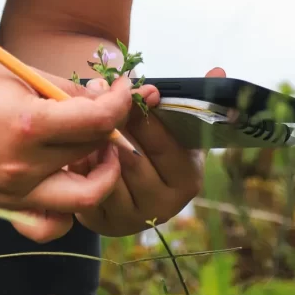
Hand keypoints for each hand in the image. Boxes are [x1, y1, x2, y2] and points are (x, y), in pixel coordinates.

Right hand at [0, 61, 132, 240]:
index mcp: (29, 124)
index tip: (125, 89)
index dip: (121, 102)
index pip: (98, 120)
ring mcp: (13, 192)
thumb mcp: (20, 73)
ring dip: (99, 171)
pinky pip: (51, 223)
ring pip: (83, 195)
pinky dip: (68, 209)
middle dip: (112, 128)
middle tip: (109, 111)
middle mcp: (23, 165)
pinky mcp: (3, 205)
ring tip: (94, 149)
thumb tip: (105, 96)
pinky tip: (66, 179)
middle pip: (94, 152)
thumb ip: (66, 89)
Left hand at [74, 67, 225, 236]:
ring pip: (107, 174)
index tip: (133, 91)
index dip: (147, 115)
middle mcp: (165, 204)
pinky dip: (80, 164)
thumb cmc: (152, 145)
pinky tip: (76, 144)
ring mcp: (134, 219)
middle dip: (114, 124)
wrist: (126, 184)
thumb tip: (218, 69)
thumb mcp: (173, 123)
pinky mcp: (104, 225)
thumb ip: (190, 98)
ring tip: (85, 118)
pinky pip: (87, 189)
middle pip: (133, 159)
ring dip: (93, 144)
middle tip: (99, 96)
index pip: (166, 144)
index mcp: (187, 177)